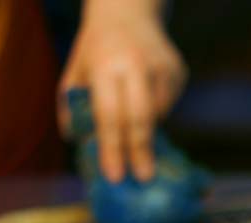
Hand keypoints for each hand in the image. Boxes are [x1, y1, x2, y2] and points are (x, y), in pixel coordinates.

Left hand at [58, 0, 186, 183]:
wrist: (127, 11)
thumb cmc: (96, 49)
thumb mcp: (75, 71)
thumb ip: (72, 107)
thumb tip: (79, 144)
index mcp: (104, 65)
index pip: (109, 115)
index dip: (112, 148)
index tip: (116, 176)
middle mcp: (135, 65)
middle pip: (140, 118)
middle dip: (140, 152)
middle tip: (143, 177)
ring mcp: (161, 67)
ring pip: (158, 114)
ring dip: (147, 130)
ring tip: (136, 128)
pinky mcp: (178, 70)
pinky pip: (169, 104)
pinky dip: (157, 112)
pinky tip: (145, 98)